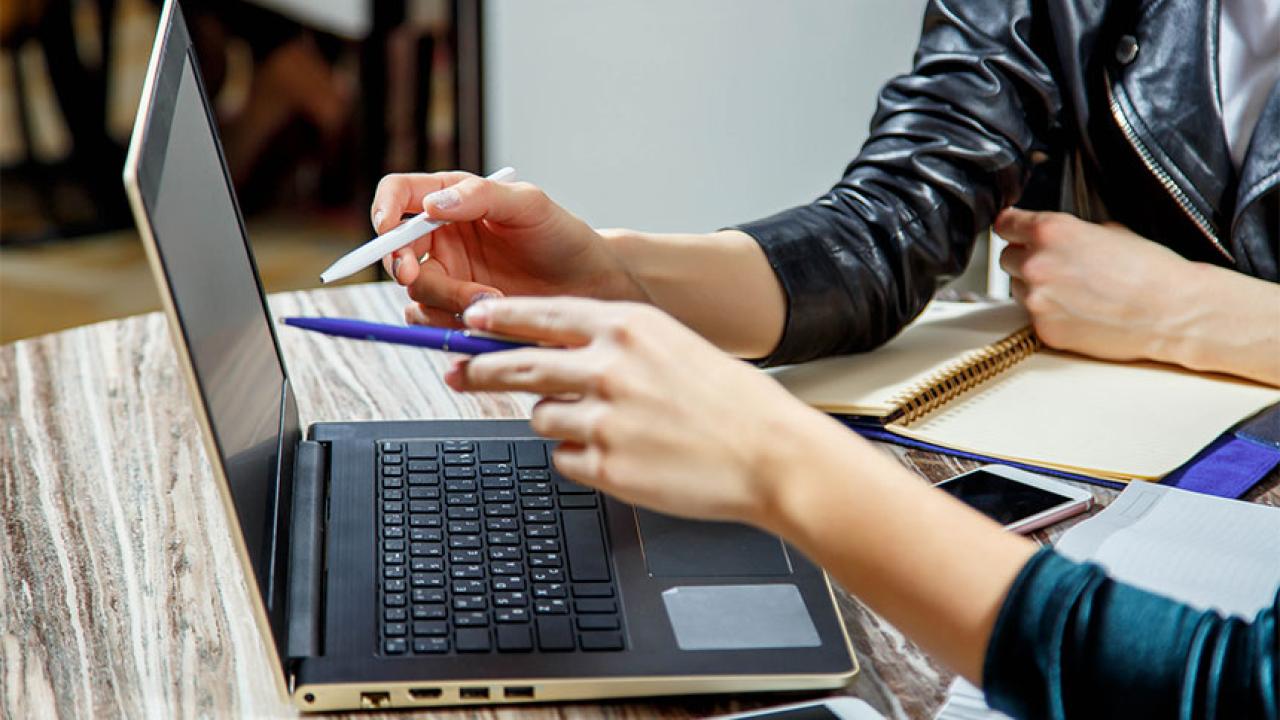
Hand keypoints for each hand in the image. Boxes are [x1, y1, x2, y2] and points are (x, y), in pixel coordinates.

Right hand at [370, 172, 645, 326]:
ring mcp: (449, 277)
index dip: (384, 209)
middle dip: (406, 268)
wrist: (589, 285)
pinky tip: (489, 318)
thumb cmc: (562, 236)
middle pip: (397, 252)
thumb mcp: (529, 205)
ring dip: (444, 301)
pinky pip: (433, 323)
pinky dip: (452, 324)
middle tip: (423, 278)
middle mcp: (442, 239)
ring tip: (492, 300)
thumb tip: (433, 205)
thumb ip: (480, 196)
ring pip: (415, 294)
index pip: (399, 195)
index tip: (387, 228)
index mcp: (452, 200)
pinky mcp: (458, 313)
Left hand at [443, 297, 833, 526]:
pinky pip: (565, 459)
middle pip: (519, 365)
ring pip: (541, 417)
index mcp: (629, 327)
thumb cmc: (731, 402)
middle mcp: (609, 367)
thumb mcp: (674, 346)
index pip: (543, 315)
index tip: (472, 319)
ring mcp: (603, 419)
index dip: (499, 318)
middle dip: (480, 368)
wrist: (771, 455)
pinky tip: (623, 455)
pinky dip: (582, 458)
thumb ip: (615, 343)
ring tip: (606, 428)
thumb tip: (555, 348)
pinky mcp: (606, 466)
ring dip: (558, 421)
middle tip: (457, 371)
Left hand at [994, 208, 1200, 362]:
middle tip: (1056, 265)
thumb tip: (1055, 237)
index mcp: (1051, 232)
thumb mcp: (1110, 231)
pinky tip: (1079, 310)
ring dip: (1036, 287)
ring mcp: (1037, 300)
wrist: (1174, 312)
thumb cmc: (1151, 271)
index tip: (1013, 230)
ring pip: (1018, 288)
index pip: (1006, 224)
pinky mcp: (1044, 329)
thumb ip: (1071, 232)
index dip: (1012, 227)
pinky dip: (1049, 313)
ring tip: (1074, 290)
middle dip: (1026, 259)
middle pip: (1007, 258)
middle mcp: (1037, 265)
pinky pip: (1033, 316)